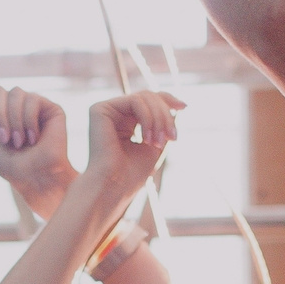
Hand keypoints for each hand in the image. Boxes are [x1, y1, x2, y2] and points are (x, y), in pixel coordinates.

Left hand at [0, 78, 74, 217]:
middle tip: (4, 139)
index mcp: (2, 114)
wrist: (35, 178)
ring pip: (15, 92)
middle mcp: (18, 107)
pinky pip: (32, 99)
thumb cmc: (11, 167)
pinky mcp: (51, 108)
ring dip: (13, 120)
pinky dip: (28, 120)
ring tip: (19, 142)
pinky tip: (34, 138)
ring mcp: (34, 106)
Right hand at [83, 90, 183, 204]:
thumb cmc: (133, 174)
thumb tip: (178, 105)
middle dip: (166, 116)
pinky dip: (148, 118)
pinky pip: (135, 100)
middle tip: (172, 138)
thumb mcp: (157, 144)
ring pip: (144, 97)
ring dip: (159, 119)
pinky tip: (146, 139)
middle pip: (149, 97)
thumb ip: (163, 123)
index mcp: (125, 122)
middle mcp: (115, 114)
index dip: (168, 100)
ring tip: (158, 143)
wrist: (114, 187)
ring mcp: (106, 110)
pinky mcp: (100, 109)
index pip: (148, 101)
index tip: (184, 107)